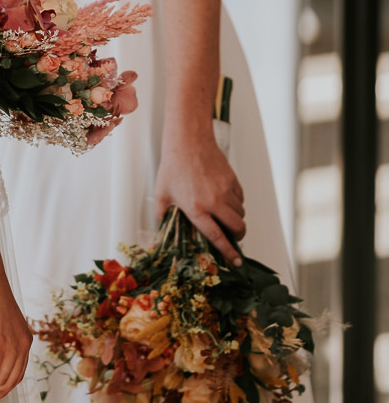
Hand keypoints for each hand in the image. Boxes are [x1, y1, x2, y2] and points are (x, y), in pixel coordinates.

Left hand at [154, 136, 245, 266]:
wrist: (188, 141)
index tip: (236, 261)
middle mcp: (214, 202)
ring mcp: (225, 190)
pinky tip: (226, 200)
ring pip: (240, 213)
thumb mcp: (161, 193)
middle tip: (234, 237)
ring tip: (225, 216)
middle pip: (237, 227)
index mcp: (196, 209)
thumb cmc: (173, 166)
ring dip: (236, 219)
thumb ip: (162, 214)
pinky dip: (237, 203)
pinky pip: (240, 198)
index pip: (217, 237)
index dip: (228, 252)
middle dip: (239, 237)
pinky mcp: (232, 180)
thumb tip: (162, 228)